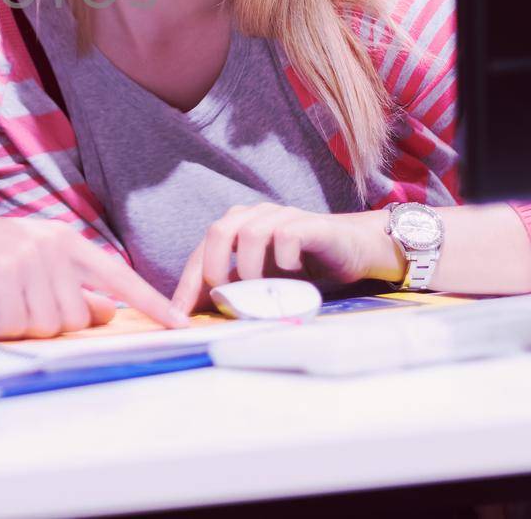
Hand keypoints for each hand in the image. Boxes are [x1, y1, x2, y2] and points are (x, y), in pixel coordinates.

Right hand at [0, 209, 189, 339]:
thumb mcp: (17, 261)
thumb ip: (61, 282)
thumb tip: (100, 312)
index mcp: (58, 237)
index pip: (116, 273)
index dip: (150, 302)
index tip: (179, 323)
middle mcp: (50, 243)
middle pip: (77, 317)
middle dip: (40, 321)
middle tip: (4, 299)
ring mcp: (29, 257)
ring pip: (47, 326)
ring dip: (12, 322)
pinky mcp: (4, 275)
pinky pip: (14, 326)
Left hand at [171, 203, 401, 313]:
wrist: (352, 250)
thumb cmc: (301, 266)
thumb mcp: (261, 281)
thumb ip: (232, 289)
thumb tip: (195, 315)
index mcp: (236, 227)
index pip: (201, 251)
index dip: (189, 283)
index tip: (178, 314)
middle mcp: (255, 216)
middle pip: (218, 231)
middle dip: (214, 267)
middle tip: (224, 295)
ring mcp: (282, 216)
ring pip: (250, 232)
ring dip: (250, 267)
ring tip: (261, 289)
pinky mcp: (310, 224)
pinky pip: (287, 235)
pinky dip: (284, 258)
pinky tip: (292, 273)